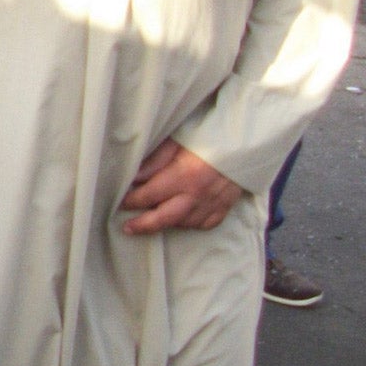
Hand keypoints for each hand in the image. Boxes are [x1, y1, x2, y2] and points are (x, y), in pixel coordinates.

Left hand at [119, 139, 241, 234]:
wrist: (246, 142)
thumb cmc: (208, 137)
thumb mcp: (176, 142)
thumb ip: (154, 162)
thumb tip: (133, 178)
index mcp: (183, 176)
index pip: (148, 195)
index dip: (131, 200)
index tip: (119, 203)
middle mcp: (197, 195)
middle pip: (163, 218)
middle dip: (142, 225)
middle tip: (127, 228)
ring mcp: (212, 204)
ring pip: (183, 223)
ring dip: (166, 224)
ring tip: (151, 222)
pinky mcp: (225, 207)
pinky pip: (204, 224)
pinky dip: (190, 224)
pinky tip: (180, 220)